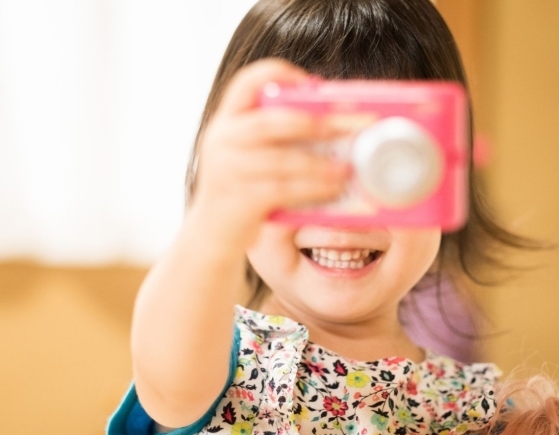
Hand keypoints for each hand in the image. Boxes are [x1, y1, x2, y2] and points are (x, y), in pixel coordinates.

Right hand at [192, 59, 350, 248]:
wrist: (212, 235)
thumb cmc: (240, 190)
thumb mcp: (245, 154)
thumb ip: (270, 135)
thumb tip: (327, 119)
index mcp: (225, 123)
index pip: (246, 83)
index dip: (280, 76)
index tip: (312, 85)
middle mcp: (222, 142)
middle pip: (267, 123)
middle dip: (309, 123)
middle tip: (341, 127)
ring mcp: (229, 171)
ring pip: (281, 161)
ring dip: (319, 163)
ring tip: (347, 167)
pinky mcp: (241, 200)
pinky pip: (284, 190)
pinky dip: (313, 188)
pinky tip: (333, 189)